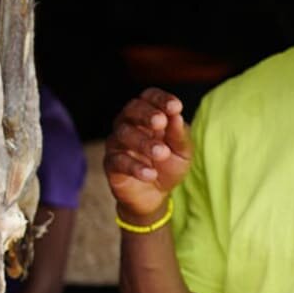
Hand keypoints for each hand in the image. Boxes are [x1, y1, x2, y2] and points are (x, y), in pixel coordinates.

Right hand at [104, 88, 191, 221]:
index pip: (149, 97)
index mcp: (148, 115)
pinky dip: (134, 166)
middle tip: (161, 122)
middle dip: (146, 114)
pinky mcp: (111, 164)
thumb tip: (177, 115)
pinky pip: (118, 160)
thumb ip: (180, 134)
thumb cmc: (168, 166)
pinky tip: (150, 174)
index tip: (175, 107)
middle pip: (132, 109)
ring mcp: (117, 143)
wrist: (155, 195)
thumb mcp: (182, 152)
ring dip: (143, 142)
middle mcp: (129, 124)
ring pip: (123, 133)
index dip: (160, 99)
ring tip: (161, 153)